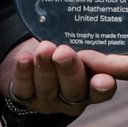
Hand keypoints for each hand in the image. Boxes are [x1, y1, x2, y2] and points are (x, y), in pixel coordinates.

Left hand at [0, 38, 117, 115]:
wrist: (31, 51)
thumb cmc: (63, 44)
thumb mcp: (78, 42)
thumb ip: (88, 41)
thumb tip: (97, 25)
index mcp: (92, 84)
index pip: (103, 90)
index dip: (104, 87)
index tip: (104, 80)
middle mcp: (73, 98)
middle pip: (75, 91)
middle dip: (69, 70)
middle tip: (64, 52)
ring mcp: (49, 101)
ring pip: (48, 89)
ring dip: (45, 67)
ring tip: (44, 48)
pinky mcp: (26, 98)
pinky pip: (24, 90)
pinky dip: (24, 73)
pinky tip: (24, 59)